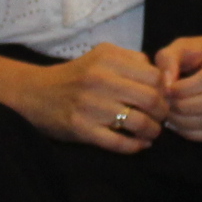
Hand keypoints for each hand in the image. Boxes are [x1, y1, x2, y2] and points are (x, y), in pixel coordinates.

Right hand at [20, 44, 168, 152]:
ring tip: (152, 132)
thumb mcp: (101, 56)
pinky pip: (119, 143)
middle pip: (151, 99)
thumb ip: (131, 61)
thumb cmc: (77, 76)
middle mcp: (99, 80)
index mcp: (108, 59)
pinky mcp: (81, 129)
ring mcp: (90, 106)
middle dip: (163, 112)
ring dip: (152, 131)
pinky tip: (139, 144)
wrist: (36, 93)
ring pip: (139, 123)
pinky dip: (135, 146)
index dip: (165, 90)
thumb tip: (163, 78)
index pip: (154, 76)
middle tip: (161, 117)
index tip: (164, 98)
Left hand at [150, 34, 201, 141]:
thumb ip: (169, 59)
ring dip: (187, 123)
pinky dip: (196, 134)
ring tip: (170, 117)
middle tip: (165, 107)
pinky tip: (181, 127)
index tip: (166, 91)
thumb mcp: (184, 46)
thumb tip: (165, 85)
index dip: (183, 89)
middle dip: (183, 108)